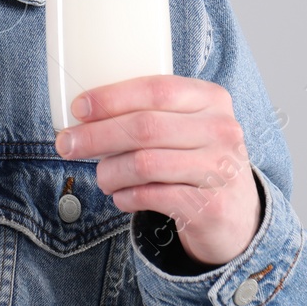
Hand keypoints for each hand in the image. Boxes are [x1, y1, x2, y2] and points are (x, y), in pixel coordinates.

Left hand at [54, 75, 259, 265]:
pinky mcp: (210, 206)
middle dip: (96, 136)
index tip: (78, 108)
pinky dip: (126, 197)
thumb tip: (84, 112)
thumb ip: (150, 111)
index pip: (156, 89)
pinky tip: (121, 196)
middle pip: (144, 127)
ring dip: (109, 171)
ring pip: (144, 164)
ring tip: (102, 177)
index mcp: (211, 98)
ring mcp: (219, 169)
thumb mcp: (187, 125)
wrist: (239, 215)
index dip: (112, 97)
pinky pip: (152, 196)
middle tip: (67, 144)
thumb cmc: (198, 159)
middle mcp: (221, 130)